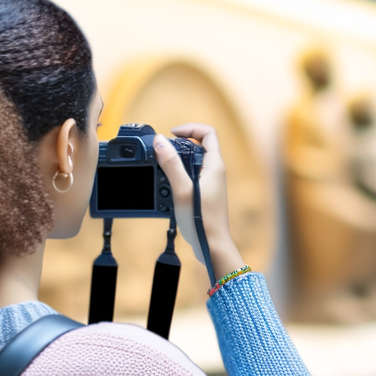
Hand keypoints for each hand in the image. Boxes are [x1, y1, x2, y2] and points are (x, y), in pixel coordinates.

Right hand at [154, 125, 244, 277]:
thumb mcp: (182, 190)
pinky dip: (178, 176)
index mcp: (215, 166)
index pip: (208, 133)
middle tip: (162, 151)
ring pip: (192, 161)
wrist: (212, 246)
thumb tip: (160, 141)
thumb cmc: (202, 221)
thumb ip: (171, 164)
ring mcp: (210, 183)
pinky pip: (191, 176)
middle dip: (179, 144)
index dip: (190, 128)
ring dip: (176, 161)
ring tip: (161, 169)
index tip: (172, 134)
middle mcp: (215, 171)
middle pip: (198, 145)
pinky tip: (166, 188)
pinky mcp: (204, 193)